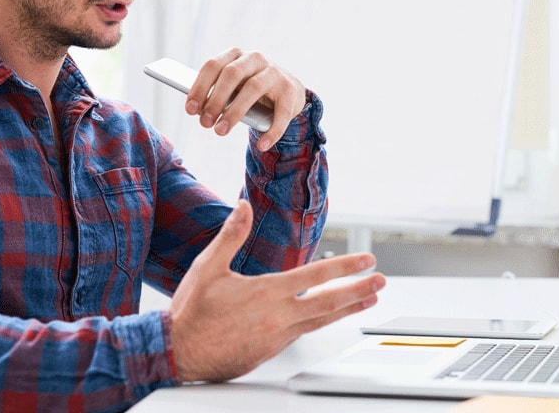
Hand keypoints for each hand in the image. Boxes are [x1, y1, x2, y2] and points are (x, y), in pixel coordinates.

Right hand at [168, 200, 385, 382]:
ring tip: (366, 300)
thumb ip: (231, 235)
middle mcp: (279, 316)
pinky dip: (318, 324)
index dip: (345, 267)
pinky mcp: (269, 352)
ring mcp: (277, 337)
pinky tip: (324, 319)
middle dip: (358, 290)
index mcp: (268, 292)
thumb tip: (244, 206)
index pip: (317, 275)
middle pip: (329, 302)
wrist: (178, 352)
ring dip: (346, 309)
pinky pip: (301, 335)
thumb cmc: (191, 311)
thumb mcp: (208, 266)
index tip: (366, 260)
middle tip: (380, 282)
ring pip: (321, 321)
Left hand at [184, 48, 306, 150]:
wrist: (288, 92)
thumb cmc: (249, 91)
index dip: (200, 87)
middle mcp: (255, 59)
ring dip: (234, 112)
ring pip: (252, 88)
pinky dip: (272, 131)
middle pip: (231, 74)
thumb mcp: (233, 88)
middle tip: (204, 123)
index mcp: (235, 55)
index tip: (190, 109)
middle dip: (215, 99)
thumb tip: (197, 110)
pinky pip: (281, 112)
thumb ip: (217, 93)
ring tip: (221, 131)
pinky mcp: (290, 90)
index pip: (213, 65)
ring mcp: (274, 73)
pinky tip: (262, 145)